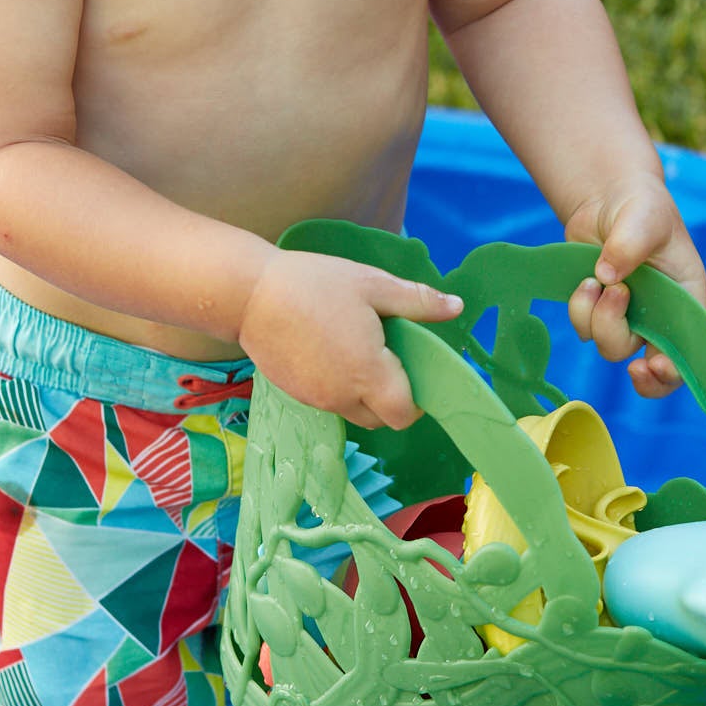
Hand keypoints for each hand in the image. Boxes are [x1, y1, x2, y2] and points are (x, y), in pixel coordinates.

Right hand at [236, 249, 462, 430]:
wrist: (248, 294)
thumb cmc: (314, 285)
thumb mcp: (372, 285)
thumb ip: (417, 301)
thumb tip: (457, 308)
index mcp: (367, 373)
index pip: (404, 416)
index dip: (416, 400)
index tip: (411, 368)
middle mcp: (341, 397)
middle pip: (381, 420)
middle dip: (392, 398)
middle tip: (386, 356)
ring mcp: (315, 399)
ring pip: (353, 411)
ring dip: (364, 392)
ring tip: (354, 346)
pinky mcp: (294, 394)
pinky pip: (328, 401)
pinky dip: (337, 386)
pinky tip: (327, 349)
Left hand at [565, 176, 705, 399]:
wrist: (609, 201)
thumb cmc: (642, 207)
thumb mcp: (645, 217)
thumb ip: (631, 243)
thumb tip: (607, 276)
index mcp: (687, 301)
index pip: (689, 351)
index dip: (674, 370)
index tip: (652, 365)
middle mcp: (661, 317)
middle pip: (646, 361)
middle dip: (620, 336)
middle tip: (612, 297)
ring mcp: (629, 318)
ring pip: (610, 345)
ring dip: (596, 317)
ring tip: (595, 278)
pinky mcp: (600, 312)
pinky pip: (585, 329)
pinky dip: (580, 309)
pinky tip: (585, 281)